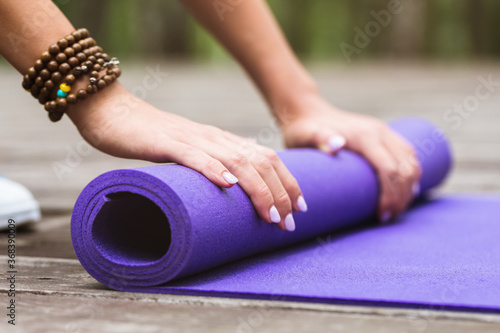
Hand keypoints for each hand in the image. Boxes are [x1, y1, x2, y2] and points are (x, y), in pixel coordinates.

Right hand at [67, 83, 305, 231]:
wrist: (113, 112)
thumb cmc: (150, 139)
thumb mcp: (188, 154)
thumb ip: (210, 164)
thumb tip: (232, 185)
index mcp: (221, 141)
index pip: (266, 158)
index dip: (287, 182)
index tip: (299, 208)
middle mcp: (213, 138)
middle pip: (259, 161)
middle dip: (280, 193)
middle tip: (289, 223)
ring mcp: (190, 139)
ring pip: (235, 160)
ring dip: (257, 189)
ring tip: (271, 215)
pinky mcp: (164, 143)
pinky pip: (193, 156)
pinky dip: (213, 170)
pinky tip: (228, 185)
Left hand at [279, 96, 420, 221]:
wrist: (308, 111)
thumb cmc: (304, 129)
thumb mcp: (307, 135)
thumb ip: (320, 138)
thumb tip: (337, 145)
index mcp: (365, 136)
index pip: (389, 169)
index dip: (390, 196)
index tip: (381, 216)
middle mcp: (379, 131)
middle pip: (405, 168)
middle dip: (401, 197)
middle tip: (387, 218)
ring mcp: (384, 131)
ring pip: (411, 161)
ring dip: (409, 188)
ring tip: (395, 210)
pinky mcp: (384, 134)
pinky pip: (408, 155)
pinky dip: (411, 174)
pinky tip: (405, 191)